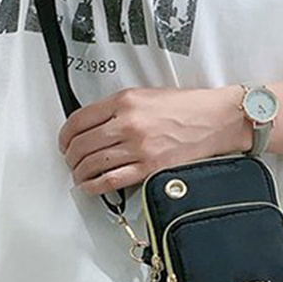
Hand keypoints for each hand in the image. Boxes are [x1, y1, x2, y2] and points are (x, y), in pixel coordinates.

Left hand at [58, 86, 243, 196]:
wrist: (217, 119)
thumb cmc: (188, 107)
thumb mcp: (147, 95)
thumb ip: (119, 108)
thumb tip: (94, 125)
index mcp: (125, 101)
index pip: (79, 120)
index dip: (65, 136)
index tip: (65, 142)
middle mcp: (128, 123)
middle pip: (81, 145)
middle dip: (70, 157)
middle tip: (70, 160)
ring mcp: (138, 147)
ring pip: (92, 164)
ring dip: (80, 172)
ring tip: (80, 174)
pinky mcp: (149, 168)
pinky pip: (110, 180)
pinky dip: (94, 186)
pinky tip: (90, 186)